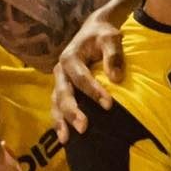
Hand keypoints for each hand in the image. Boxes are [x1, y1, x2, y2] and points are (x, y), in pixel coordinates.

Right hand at [51, 11, 125, 142]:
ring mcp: (59, 81)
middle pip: (63, 94)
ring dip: (61, 121)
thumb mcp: (110, 38)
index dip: (94, 91)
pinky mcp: (62, 89)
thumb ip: (113, 55)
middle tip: (84, 128)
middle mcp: (60, 71)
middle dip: (72, 112)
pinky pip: (57, 107)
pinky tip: (65, 138)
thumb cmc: (103, 35)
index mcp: (70, 57)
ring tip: (66, 140)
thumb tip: (115, 78)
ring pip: (55, 103)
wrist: (93, 31)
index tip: (109, 105)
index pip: (81, 77)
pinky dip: (60, 122)